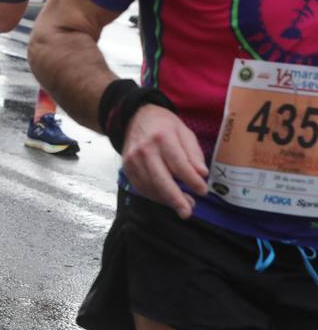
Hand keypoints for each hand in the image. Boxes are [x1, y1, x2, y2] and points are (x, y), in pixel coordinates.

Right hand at [120, 104, 209, 219]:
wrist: (136, 117)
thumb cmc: (164, 125)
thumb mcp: (185, 132)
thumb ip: (194, 153)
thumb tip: (202, 174)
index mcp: (162, 137)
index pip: (178, 164)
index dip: (191, 180)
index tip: (202, 191)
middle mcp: (144, 149)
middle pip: (160, 179)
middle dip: (175, 198)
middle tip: (187, 212)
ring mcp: (132, 159)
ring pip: (149, 186)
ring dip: (167, 200)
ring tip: (183, 205)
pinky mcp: (126, 167)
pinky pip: (140, 187)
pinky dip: (155, 196)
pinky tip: (167, 199)